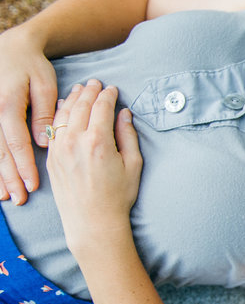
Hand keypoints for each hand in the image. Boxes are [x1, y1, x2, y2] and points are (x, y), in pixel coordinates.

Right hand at [0, 25, 58, 202]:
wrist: (11, 47)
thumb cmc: (32, 65)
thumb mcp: (43, 84)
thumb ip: (42, 112)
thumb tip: (42, 142)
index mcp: (8, 106)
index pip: (17, 142)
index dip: (25, 165)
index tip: (33, 185)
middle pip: (0, 152)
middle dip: (10, 177)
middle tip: (20, 199)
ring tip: (7, 196)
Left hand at [45, 79, 142, 253]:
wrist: (93, 220)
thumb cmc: (117, 196)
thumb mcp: (133, 164)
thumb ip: (128, 135)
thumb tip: (124, 114)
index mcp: (99, 141)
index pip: (102, 107)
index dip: (108, 94)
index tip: (112, 89)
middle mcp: (76, 141)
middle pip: (82, 106)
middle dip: (90, 91)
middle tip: (96, 82)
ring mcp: (60, 149)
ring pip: (64, 113)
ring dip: (73, 98)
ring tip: (80, 89)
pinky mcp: (52, 157)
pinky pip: (53, 127)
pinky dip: (59, 113)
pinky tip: (63, 106)